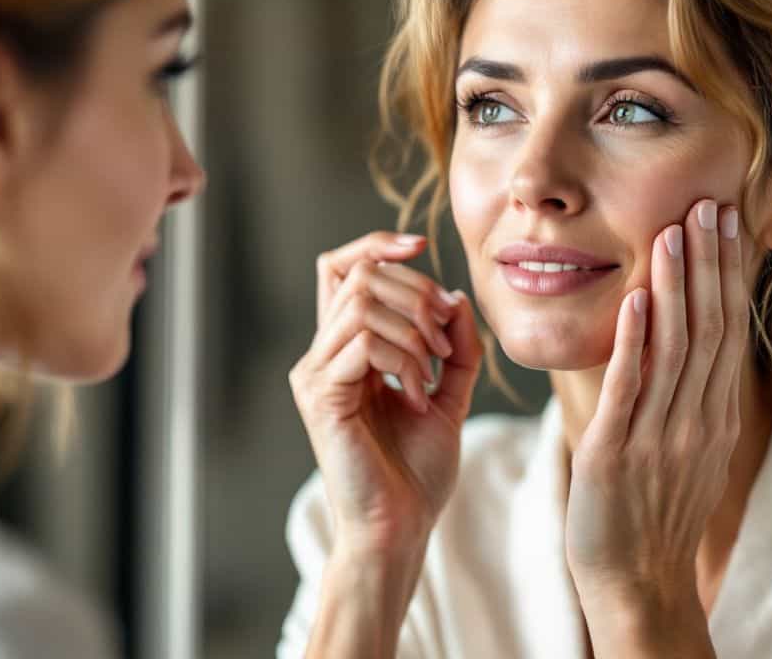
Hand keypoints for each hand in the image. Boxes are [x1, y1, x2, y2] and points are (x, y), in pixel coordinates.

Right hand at [289, 232, 483, 559]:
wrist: (401, 526)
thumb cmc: (417, 471)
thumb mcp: (450, 395)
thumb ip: (455, 346)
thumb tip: (455, 296)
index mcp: (348, 349)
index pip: (344, 267)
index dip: (378, 244)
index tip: (422, 246)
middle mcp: (323, 354)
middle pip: (359, 274)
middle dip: (416, 293)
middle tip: (444, 344)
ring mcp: (316, 373)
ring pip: (362, 302)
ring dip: (414, 329)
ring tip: (433, 373)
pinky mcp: (320, 395)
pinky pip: (364, 343)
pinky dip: (404, 360)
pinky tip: (418, 397)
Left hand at [564, 200, 745, 650]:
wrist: (637, 580)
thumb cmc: (656, 510)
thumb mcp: (689, 446)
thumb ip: (692, 392)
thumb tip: (692, 334)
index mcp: (714, 415)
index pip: (726, 328)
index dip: (726, 272)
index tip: (724, 221)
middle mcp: (697, 420)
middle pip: (710, 327)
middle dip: (709, 264)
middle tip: (708, 204)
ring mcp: (661, 436)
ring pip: (676, 349)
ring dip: (677, 286)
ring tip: (673, 232)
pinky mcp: (619, 453)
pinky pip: (630, 389)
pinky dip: (635, 342)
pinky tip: (637, 299)